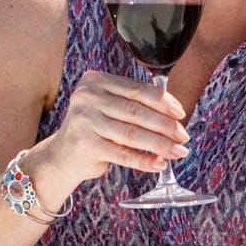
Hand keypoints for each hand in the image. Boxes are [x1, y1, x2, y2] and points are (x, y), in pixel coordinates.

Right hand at [28, 70, 189, 203]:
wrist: (62, 155)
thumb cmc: (94, 129)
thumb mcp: (108, 107)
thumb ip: (133, 103)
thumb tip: (175, 114)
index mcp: (95, 81)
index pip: (136, 89)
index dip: (162, 101)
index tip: (180, 112)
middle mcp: (87, 98)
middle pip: (136, 111)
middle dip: (165, 125)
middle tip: (183, 136)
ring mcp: (85, 121)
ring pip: (132, 133)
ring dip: (160, 144)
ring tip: (178, 151)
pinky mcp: (86, 146)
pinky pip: (123, 154)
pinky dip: (144, 160)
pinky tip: (160, 164)